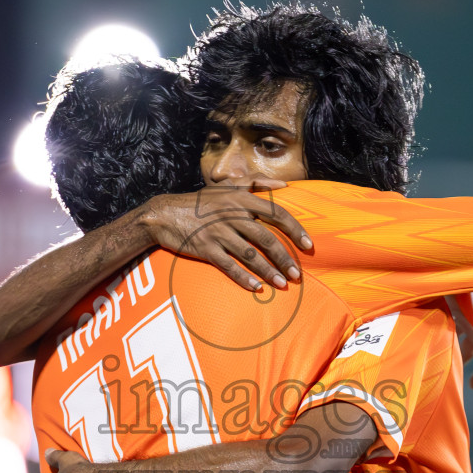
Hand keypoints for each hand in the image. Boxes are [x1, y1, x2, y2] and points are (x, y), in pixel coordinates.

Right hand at [138, 185, 312, 291]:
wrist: (164, 214)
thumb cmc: (198, 202)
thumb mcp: (225, 186)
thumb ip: (255, 183)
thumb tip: (284, 186)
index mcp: (240, 199)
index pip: (276, 213)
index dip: (294, 230)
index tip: (308, 245)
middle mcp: (232, 216)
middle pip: (266, 239)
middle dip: (285, 258)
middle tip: (298, 274)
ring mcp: (218, 233)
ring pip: (250, 255)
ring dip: (269, 271)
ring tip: (283, 284)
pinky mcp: (205, 249)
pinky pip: (228, 266)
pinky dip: (243, 278)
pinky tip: (256, 288)